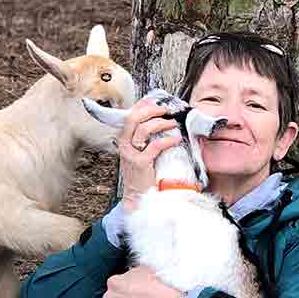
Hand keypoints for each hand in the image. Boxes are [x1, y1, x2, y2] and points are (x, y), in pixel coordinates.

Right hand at [117, 99, 182, 213]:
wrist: (136, 196)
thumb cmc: (140, 175)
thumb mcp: (139, 153)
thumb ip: (145, 140)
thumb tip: (159, 124)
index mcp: (123, 140)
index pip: (130, 115)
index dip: (143, 105)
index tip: (156, 101)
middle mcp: (124, 145)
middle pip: (134, 118)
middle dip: (151, 110)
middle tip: (165, 110)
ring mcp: (131, 154)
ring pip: (144, 129)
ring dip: (161, 123)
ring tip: (173, 124)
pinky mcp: (140, 163)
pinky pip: (155, 146)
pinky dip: (167, 140)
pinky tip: (175, 139)